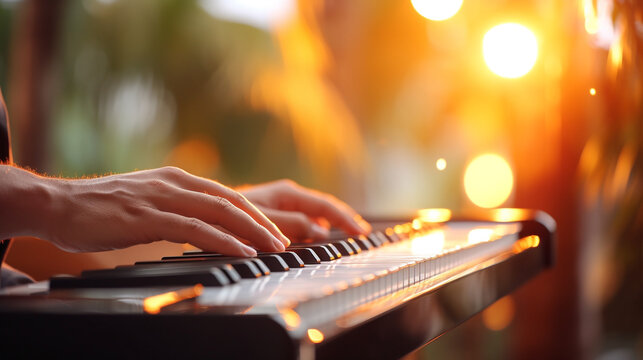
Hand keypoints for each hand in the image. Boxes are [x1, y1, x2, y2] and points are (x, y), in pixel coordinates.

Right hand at [0, 166, 289, 256]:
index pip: (226, 195)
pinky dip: (222, 239)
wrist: (60, 204)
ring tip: (274, 248)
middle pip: (231, 200)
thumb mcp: (149, 202)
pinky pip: (193, 227)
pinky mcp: (148, 216)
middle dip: (262, 222)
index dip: (255, 213)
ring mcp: (162, 197)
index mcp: (177, 179)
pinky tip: (241, 250)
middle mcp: (175, 183)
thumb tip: (204, 225)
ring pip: (219, 211)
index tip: (275, 230)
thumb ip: (177, 208)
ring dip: (251, 231)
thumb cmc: (104, 208)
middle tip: (286, 241)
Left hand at [238, 179, 370, 241]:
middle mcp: (288, 196)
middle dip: (344, 218)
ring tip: (349, 233)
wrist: (206, 213)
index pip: (325, 206)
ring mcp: (283, 204)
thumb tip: (321, 231)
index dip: (345, 219)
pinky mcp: (276, 214)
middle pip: (324, 207)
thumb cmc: (229, 216)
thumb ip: (291, 225)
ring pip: (314, 214)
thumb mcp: (262, 222)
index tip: (361, 233)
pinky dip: (317, 227)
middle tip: (363, 233)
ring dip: (332, 223)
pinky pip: (303, 220)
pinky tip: (321, 236)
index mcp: (288, 194)